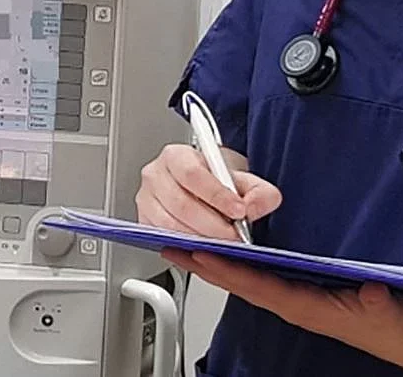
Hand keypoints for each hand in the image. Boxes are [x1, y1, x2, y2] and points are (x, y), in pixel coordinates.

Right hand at [136, 144, 281, 239]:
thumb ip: (258, 190)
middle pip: (181, 204)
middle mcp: (155, 175)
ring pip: (170, 225)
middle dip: (212, 225)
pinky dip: (186, 246)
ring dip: (200, 238)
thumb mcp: (242, 178)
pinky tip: (205, 246)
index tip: (238, 210)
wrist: (203, 187)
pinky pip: (164, 238)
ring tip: (223, 242)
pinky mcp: (145, 222)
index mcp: (176, 156)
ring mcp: (147, 200)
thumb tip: (256, 205)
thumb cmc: (215, 179)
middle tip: (234, 235)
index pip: (193, 175)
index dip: (217, 196)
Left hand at [168, 251, 402, 359]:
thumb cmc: (391, 323)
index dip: (229, 270)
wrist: (401, 336)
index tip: (202, 254)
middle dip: (204, 265)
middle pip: (238, 283)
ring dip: (212, 264)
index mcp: (306, 307)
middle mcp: (291, 305)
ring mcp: (291, 301)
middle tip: (171, 246)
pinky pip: (255, 279)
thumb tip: (373, 292)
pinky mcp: (295, 295)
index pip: (258, 286)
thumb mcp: (390, 312)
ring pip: (242, 281)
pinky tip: (218, 254)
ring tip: (183, 246)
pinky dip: (231, 265)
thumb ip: (381, 303)